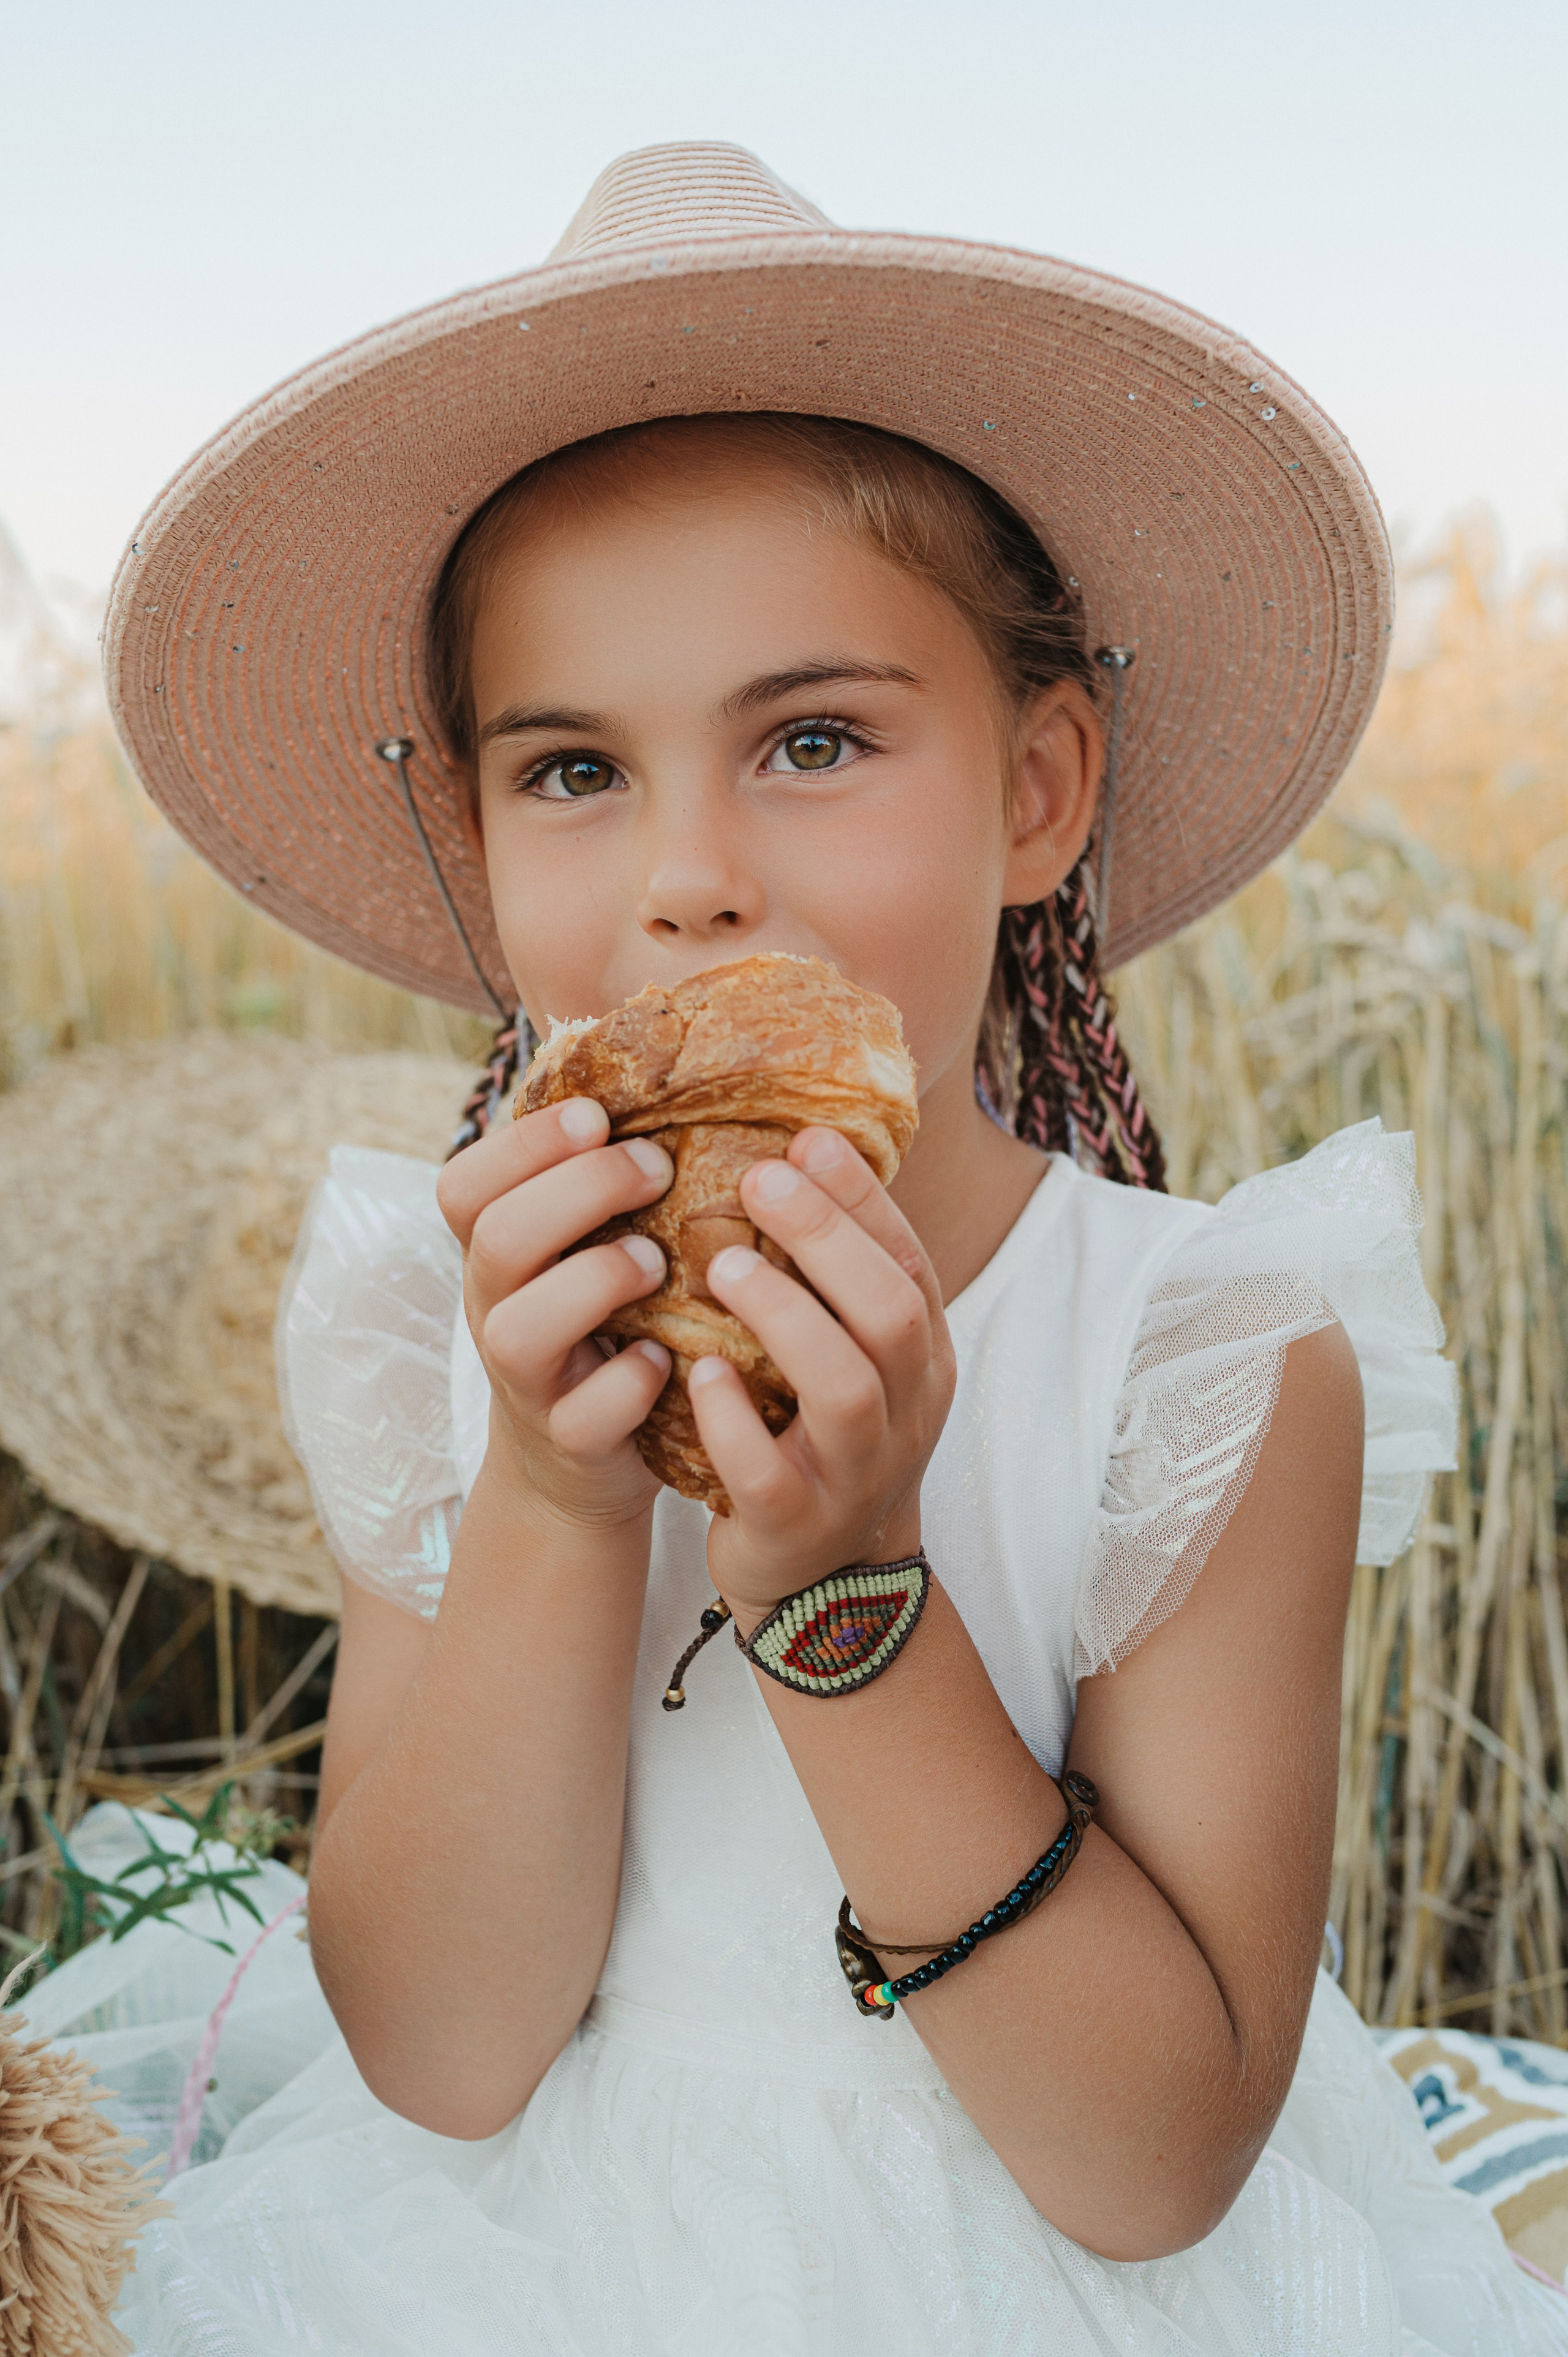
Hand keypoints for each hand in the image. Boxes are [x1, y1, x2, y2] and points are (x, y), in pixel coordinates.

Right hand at [435, 1099, 674, 1529]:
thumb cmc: (602, 1322)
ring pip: (519, 1327)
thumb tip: (655, 1048)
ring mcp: (526, 1380)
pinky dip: (630, 1381)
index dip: (527, 1141)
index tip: (599, 1114)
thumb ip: (597, 1171)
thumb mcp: (582, 1244)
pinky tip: (667, 1357)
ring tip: (655, 1262)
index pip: (466, 1181)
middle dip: (580, 1188)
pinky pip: (585, 1414)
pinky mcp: (568, 1441)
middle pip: (498, 1235)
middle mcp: (494, 1308)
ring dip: (595, 1280)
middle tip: (655, 1170)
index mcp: (495, 1250)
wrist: (581, 1462)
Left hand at [691, 1127, 955, 1623]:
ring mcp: (858, 1474)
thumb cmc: (822, 1441)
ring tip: (723, 1265)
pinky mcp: (796, 1524)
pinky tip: (695, 1370)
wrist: (827, 1587)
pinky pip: (771, 1472)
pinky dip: (732, 1418)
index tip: (806, 1138)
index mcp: (922, 1360)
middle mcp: (906, 1412)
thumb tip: (787, 1161)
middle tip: (759, 1179)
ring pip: (844, 1389)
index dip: (862, 1199)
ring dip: (784, 1316)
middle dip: (829, 1238)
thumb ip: (834, 1283)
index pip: (909, 1263)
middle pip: (892, 1314)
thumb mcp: (854, 1359)